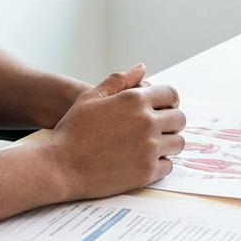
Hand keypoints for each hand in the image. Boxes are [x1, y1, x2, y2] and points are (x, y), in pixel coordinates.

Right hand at [45, 63, 185, 199]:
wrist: (60, 166)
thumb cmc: (72, 131)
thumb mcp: (90, 97)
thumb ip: (119, 80)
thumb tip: (141, 68)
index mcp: (135, 100)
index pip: (171, 94)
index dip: (169, 101)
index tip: (163, 109)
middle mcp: (147, 122)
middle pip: (179, 119)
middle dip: (170, 122)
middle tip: (157, 129)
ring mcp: (149, 148)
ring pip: (177, 143)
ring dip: (168, 143)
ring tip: (152, 145)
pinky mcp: (147, 172)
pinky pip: (168, 166)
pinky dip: (160, 164)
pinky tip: (144, 161)